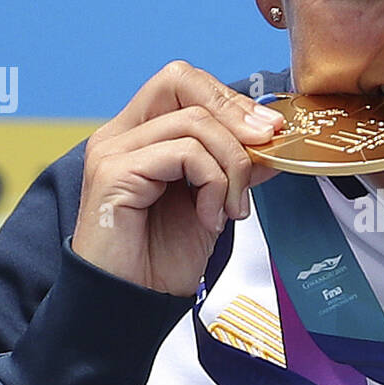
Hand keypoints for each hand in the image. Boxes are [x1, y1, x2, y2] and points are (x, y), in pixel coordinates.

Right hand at [71, 60, 284, 295]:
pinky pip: (182, 153)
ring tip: (231, 209)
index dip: (230, 100)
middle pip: (181, 80)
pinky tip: (209, 218)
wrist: (133, 304)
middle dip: (235, 114)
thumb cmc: (161, 261)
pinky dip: (212, 184)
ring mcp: (112, 151)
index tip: (269, 131)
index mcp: (139, 135)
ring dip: (231, 166)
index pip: (184, 83)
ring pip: (194, 123)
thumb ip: (235, 167)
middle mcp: (120, 135)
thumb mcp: (213, 203)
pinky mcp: (113, 174)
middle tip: (264, 151)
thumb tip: (270, 140)